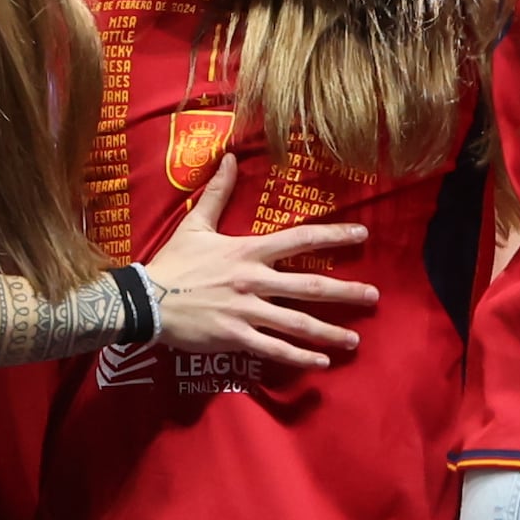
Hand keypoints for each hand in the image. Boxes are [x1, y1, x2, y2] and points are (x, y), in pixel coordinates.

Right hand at [144, 155, 378, 369]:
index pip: (301, 238)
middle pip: (309, 286)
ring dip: (329, 331)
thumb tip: (230, 158)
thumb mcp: (195, 225)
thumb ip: (217, 193)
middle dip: (345, 292)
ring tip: (354, 340)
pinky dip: (299, 357)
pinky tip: (320, 362)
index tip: (363, 235)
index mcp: (248, 251)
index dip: (334, 235)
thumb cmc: (172, 262)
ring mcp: (246, 311)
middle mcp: (254, 281)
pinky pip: (273, 349)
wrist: (145, 300)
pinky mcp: (235, 337)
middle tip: (374, 297)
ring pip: (296, 323)